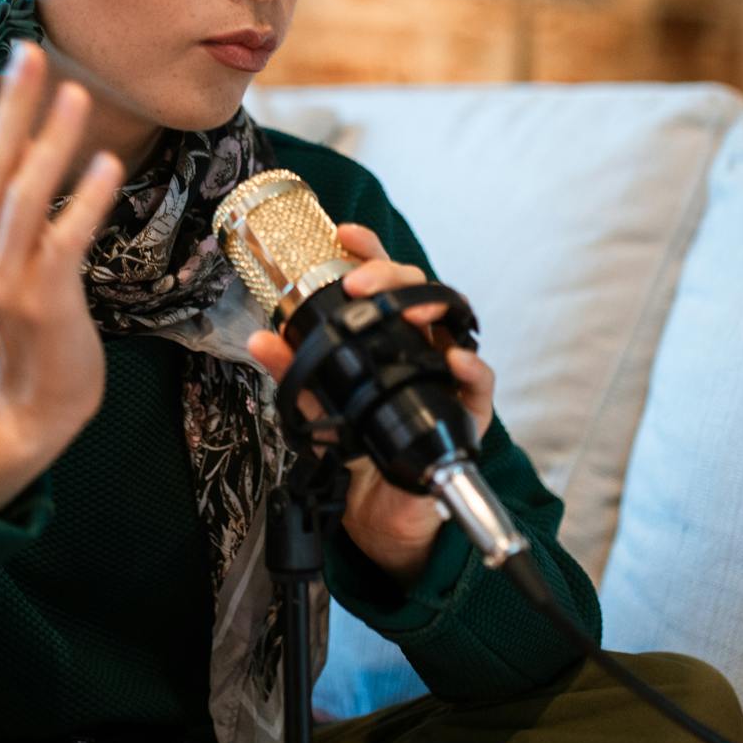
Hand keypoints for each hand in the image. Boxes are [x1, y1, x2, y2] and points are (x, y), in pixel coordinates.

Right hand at [0, 38, 125, 513]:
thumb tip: (20, 152)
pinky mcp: (44, 298)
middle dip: (7, 104)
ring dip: (50, 141)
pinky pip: (66, 241)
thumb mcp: (8, 262)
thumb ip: (8, 213)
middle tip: (27, 50)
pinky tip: (109, 165)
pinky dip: (87, 201)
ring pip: (24, 195)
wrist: (33, 406)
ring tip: (75, 93)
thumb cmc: (33, 326)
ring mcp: (8, 274)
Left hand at [246, 222, 495, 587]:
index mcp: (388, 333)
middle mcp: (422, 343)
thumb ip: (294, 372)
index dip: (367, 251)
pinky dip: (470, 367)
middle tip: (360, 282)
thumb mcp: (319, 405)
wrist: (381, 508)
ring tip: (406, 308)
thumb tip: (262, 340)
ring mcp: (447, 373)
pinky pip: (479, 382)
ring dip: (430, 306)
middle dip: (391, 276)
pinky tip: (452, 359)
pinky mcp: (467, 411)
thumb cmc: (360, 445)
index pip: (382, 280)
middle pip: (418, 289)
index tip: (344, 234)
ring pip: (452, 320)